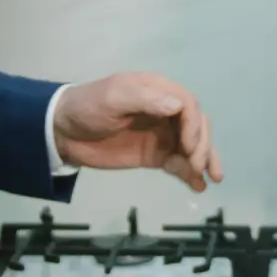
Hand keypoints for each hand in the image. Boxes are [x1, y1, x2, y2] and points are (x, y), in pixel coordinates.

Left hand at [52, 73, 222, 192]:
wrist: (63, 132)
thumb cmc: (87, 108)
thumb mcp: (112, 98)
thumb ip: (145, 100)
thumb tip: (176, 105)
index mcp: (157, 90)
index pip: (188, 105)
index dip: (194, 125)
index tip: (188, 146)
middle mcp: (164, 111)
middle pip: (196, 125)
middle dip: (202, 145)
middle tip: (197, 166)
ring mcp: (161, 134)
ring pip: (192, 145)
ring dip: (204, 159)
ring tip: (213, 178)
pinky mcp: (154, 155)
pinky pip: (178, 163)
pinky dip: (189, 174)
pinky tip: (198, 186)